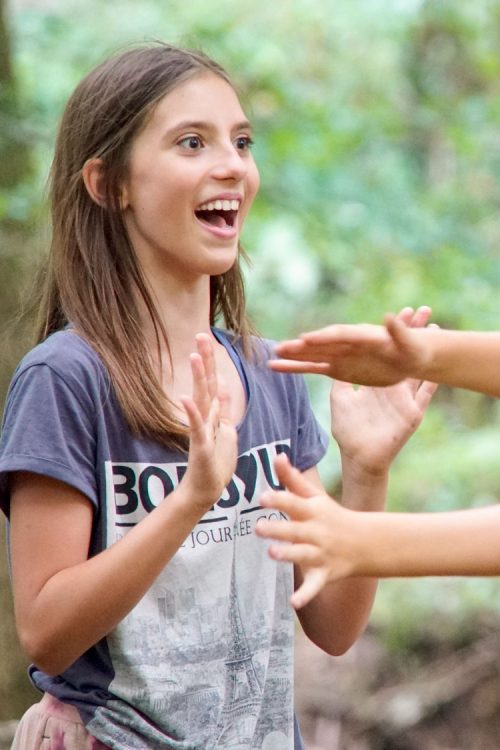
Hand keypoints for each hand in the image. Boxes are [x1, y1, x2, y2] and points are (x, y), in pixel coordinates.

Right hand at [180, 334, 237, 511]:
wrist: (205, 489)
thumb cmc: (215, 462)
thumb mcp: (225, 429)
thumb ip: (223, 408)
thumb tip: (224, 386)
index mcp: (213, 413)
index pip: (213, 381)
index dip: (211, 361)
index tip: (206, 337)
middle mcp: (205, 418)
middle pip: (206, 384)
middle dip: (204, 360)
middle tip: (200, 335)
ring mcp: (201, 430)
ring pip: (201, 399)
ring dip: (198, 378)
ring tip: (194, 356)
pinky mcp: (200, 445)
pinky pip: (196, 426)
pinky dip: (192, 412)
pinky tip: (185, 397)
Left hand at [256, 454, 358, 608]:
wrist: (365, 543)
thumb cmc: (331, 515)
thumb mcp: (315, 496)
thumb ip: (293, 478)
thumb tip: (276, 455)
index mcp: (313, 512)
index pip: (294, 504)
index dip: (279, 500)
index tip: (263, 497)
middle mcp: (316, 533)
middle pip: (295, 531)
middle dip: (277, 530)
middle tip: (257, 527)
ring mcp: (321, 554)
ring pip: (302, 556)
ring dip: (289, 555)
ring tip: (272, 553)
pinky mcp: (323, 575)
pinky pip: (314, 586)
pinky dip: (305, 595)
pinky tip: (293, 602)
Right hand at [269, 308, 433, 385]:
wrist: (411, 358)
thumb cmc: (412, 349)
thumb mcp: (410, 342)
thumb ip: (400, 331)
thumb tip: (390, 317)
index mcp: (362, 336)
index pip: (340, 335)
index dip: (323, 337)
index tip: (306, 339)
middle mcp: (346, 344)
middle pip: (320, 344)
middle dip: (301, 346)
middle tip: (280, 347)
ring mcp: (340, 356)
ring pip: (312, 356)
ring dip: (293, 356)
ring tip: (272, 356)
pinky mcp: (337, 369)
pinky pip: (312, 368)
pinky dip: (295, 368)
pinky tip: (276, 367)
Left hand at [330, 307, 437, 473]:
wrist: (358, 457)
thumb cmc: (349, 430)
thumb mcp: (341, 398)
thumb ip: (339, 378)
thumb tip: (328, 359)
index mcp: (377, 382)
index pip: (386, 353)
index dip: (393, 334)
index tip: (401, 311)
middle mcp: (393, 388)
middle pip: (405, 356)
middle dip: (414, 334)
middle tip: (423, 310)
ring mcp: (404, 399)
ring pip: (418, 369)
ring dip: (425, 351)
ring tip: (434, 330)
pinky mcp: (412, 414)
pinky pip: (425, 395)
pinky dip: (432, 382)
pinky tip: (438, 369)